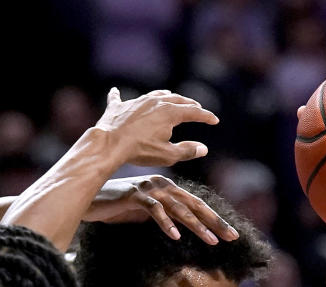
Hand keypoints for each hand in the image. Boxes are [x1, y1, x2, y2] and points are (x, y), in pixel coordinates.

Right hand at [84, 175, 238, 243]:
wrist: (88, 198)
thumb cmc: (116, 207)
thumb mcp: (144, 213)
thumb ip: (162, 215)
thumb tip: (179, 228)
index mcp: (167, 189)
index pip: (196, 205)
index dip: (215, 219)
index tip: (232, 235)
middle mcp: (162, 185)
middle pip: (194, 204)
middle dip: (215, 221)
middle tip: (232, 237)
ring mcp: (149, 189)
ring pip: (179, 207)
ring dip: (196, 225)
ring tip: (211, 241)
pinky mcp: (135, 195)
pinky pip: (154, 210)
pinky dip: (165, 223)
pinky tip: (176, 237)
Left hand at [96, 88, 217, 165]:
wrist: (110, 144)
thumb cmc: (140, 150)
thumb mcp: (168, 155)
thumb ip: (187, 151)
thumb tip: (203, 149)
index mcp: (170, 112)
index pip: (193, 112)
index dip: (206, 117)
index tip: (214, 120)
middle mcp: (155, 102)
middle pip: (177, 99)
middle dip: (189, 104)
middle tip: (196, 108)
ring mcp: (136, 102)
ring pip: (154, 95)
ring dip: (165, 96)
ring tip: (171, 97)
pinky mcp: (118, 107)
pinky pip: (118, 98)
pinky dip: (118, 95)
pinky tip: (115, 91)